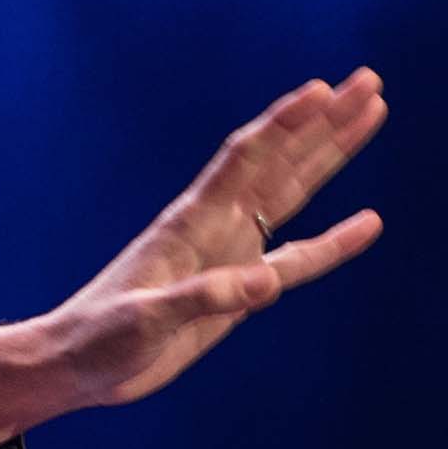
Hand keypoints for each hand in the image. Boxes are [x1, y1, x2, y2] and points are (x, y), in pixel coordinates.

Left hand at [0, 69, 387, 448]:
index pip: (246, 159)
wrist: (77, 365)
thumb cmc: (99, 338)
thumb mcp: (144, 320)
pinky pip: (297, 260)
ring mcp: (229, 253)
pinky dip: (334, 242)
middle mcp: (215, 226)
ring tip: (370, 115)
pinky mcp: (239, 290)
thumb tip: (267, 283)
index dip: (285, 124)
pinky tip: (367, 222)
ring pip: (293, 194)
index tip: (325, 90)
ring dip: (330, 156)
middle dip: (325, 123)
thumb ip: (202, 299)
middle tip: (369, 82)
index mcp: (190, 222)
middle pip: (281, 161)